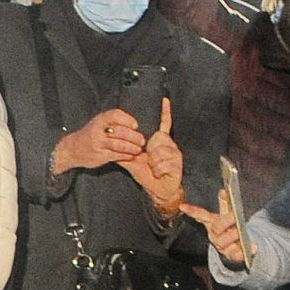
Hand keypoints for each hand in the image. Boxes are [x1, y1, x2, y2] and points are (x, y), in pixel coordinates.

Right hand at [54, 106, 144, 174]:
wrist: (73, 149)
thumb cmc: (91, 134)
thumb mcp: (99, 123)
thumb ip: (114, 122)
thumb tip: (135, 127)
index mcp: (100, 119)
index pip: (115, 115)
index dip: (127, 120)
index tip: (135, 125)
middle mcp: (98, 130)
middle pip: (120, 132)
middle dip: (134, 137)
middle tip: (142, 140)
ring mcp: (98, 144)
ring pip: (119, 145)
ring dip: (131, 148)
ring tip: (138, 149)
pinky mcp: (99, 156)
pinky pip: (116, 155)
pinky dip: (126, 156)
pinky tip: (131, 155)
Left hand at [120, 97, 184, 214]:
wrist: (160, 190)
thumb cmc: (148, 174)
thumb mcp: (132, 162)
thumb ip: (123, 152)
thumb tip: (110, 145)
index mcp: (159, 141)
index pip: (162, 124)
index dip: (164, 112)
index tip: (164, 99)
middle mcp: (169, 144)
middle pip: (156, 138)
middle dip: (149, 152)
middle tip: (149, 160)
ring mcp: (175, 153)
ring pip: (159, 152)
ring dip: (153, 163)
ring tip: (154, 168)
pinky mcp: (178, 163)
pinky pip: (163, 164)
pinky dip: (158, 171)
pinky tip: (159, 173)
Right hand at [182, 187, 248, 266]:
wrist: (237, 249)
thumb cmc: (230, 229)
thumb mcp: (228, 215)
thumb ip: (226, 203)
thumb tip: (224, 191)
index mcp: (213, 224)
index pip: (201, 216)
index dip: (191, 211)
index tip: (182, 206)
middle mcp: (214, 236)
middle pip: (215, 228)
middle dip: (224, 222)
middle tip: (234, 216)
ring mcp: (222, 247)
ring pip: (223, 242)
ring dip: (232, 236)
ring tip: (240, 233)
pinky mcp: (232, 256)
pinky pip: (236, 255)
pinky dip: (244, 251)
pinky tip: (254, 246)